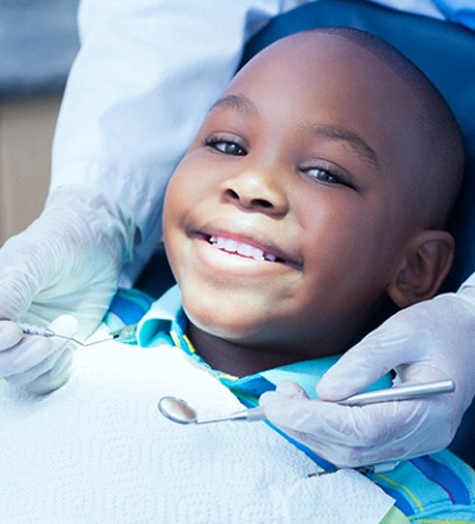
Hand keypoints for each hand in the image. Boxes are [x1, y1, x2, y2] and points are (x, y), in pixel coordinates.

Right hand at [0, 186, 130, 392]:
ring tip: (68, 325)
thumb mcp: (36, 257)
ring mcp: (26, 340)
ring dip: (45, 360)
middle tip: (49, 338)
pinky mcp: (52, 350)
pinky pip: (44, 379)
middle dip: (22, 356)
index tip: (16, 332)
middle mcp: (3, 324)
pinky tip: (70, 349)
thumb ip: (13, 288)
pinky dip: (56, 371)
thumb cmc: (63, 241)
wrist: (99, 243)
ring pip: (19, 374)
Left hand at [260, 289, 474, 466]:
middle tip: (273, 399)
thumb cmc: (438, 328)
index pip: (361, 430)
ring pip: (351, 453)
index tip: (278, 403)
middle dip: (304, 426)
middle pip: (352, 448)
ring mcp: (413, 440)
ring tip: (284, 400)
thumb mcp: (402, 332)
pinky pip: (358, 445)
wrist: (467, 333)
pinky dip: (325, 431)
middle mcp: (422, 436)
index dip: (314, 419)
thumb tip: (325, 391)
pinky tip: (306, 410)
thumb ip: (364, 362)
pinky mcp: (401, 435)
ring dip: (310, 430)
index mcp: (428, 411)